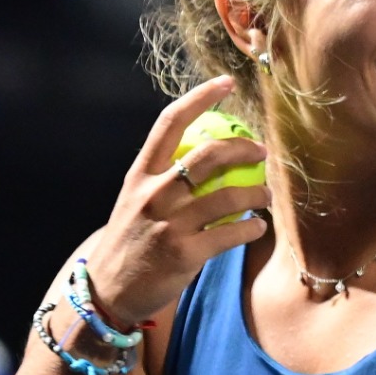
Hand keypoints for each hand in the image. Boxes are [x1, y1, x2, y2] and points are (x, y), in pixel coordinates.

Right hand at [80, 78, 270, 329]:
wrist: (109, 289)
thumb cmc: (130, 240)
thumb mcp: (135, 200)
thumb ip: (163, 177)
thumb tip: (205, 152)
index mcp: (140, 174)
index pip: (170, 122)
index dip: (201, 97)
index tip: (227, 84)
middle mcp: (154, 194)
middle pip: (209, 155)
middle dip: (245, 149)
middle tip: (262, 154)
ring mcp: (170, 224)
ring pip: (228, 196)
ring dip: (258, 193)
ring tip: (266, 196)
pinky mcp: (185, 254)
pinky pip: (231, 234)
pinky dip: (252, 228)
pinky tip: (258, 227)